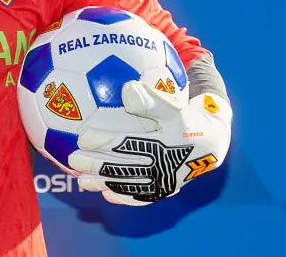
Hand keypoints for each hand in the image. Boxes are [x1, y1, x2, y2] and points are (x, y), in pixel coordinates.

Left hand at [68, 81, 231, 205]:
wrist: (213, 143)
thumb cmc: (186, 117)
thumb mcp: (173, 105)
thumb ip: (150, 100)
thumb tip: (126, 88)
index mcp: (165, 141)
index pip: (128, 142)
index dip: (104, 140)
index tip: (82, 136)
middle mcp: (164, 165)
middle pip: (124, 165)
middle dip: (96, 164)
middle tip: (72, 160)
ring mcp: (165, 181)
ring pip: (129, 183)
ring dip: (103, 182)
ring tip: (81, 181)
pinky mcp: (166, 191)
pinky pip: (143, 197)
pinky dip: (125, 197)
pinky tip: (106, 195)